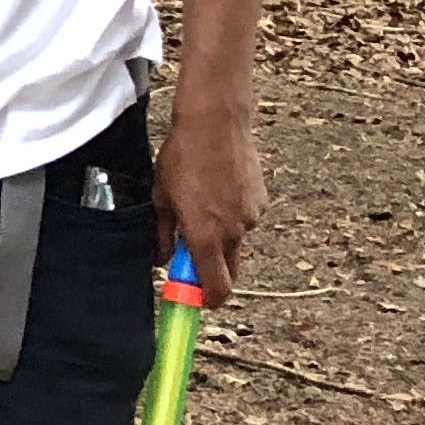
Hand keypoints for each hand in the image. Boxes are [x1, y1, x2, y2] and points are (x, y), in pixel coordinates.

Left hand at [155, 93, 266, 306]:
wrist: (216, 122)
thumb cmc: (183, 156)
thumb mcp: (162, 197)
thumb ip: (164, 234)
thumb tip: (164, 259)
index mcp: (205, 236)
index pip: (216, 288)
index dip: (208, 301)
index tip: (198, 302)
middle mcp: (233, 232)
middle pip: (230, 272)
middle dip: (213, 271)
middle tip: (193, 252)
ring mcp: (251, 217)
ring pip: (236, 241)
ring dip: (221, 234)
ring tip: (204, 201)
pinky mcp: (262, 201)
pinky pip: (245, 219)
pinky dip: (233, 214)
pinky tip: (220, 188)